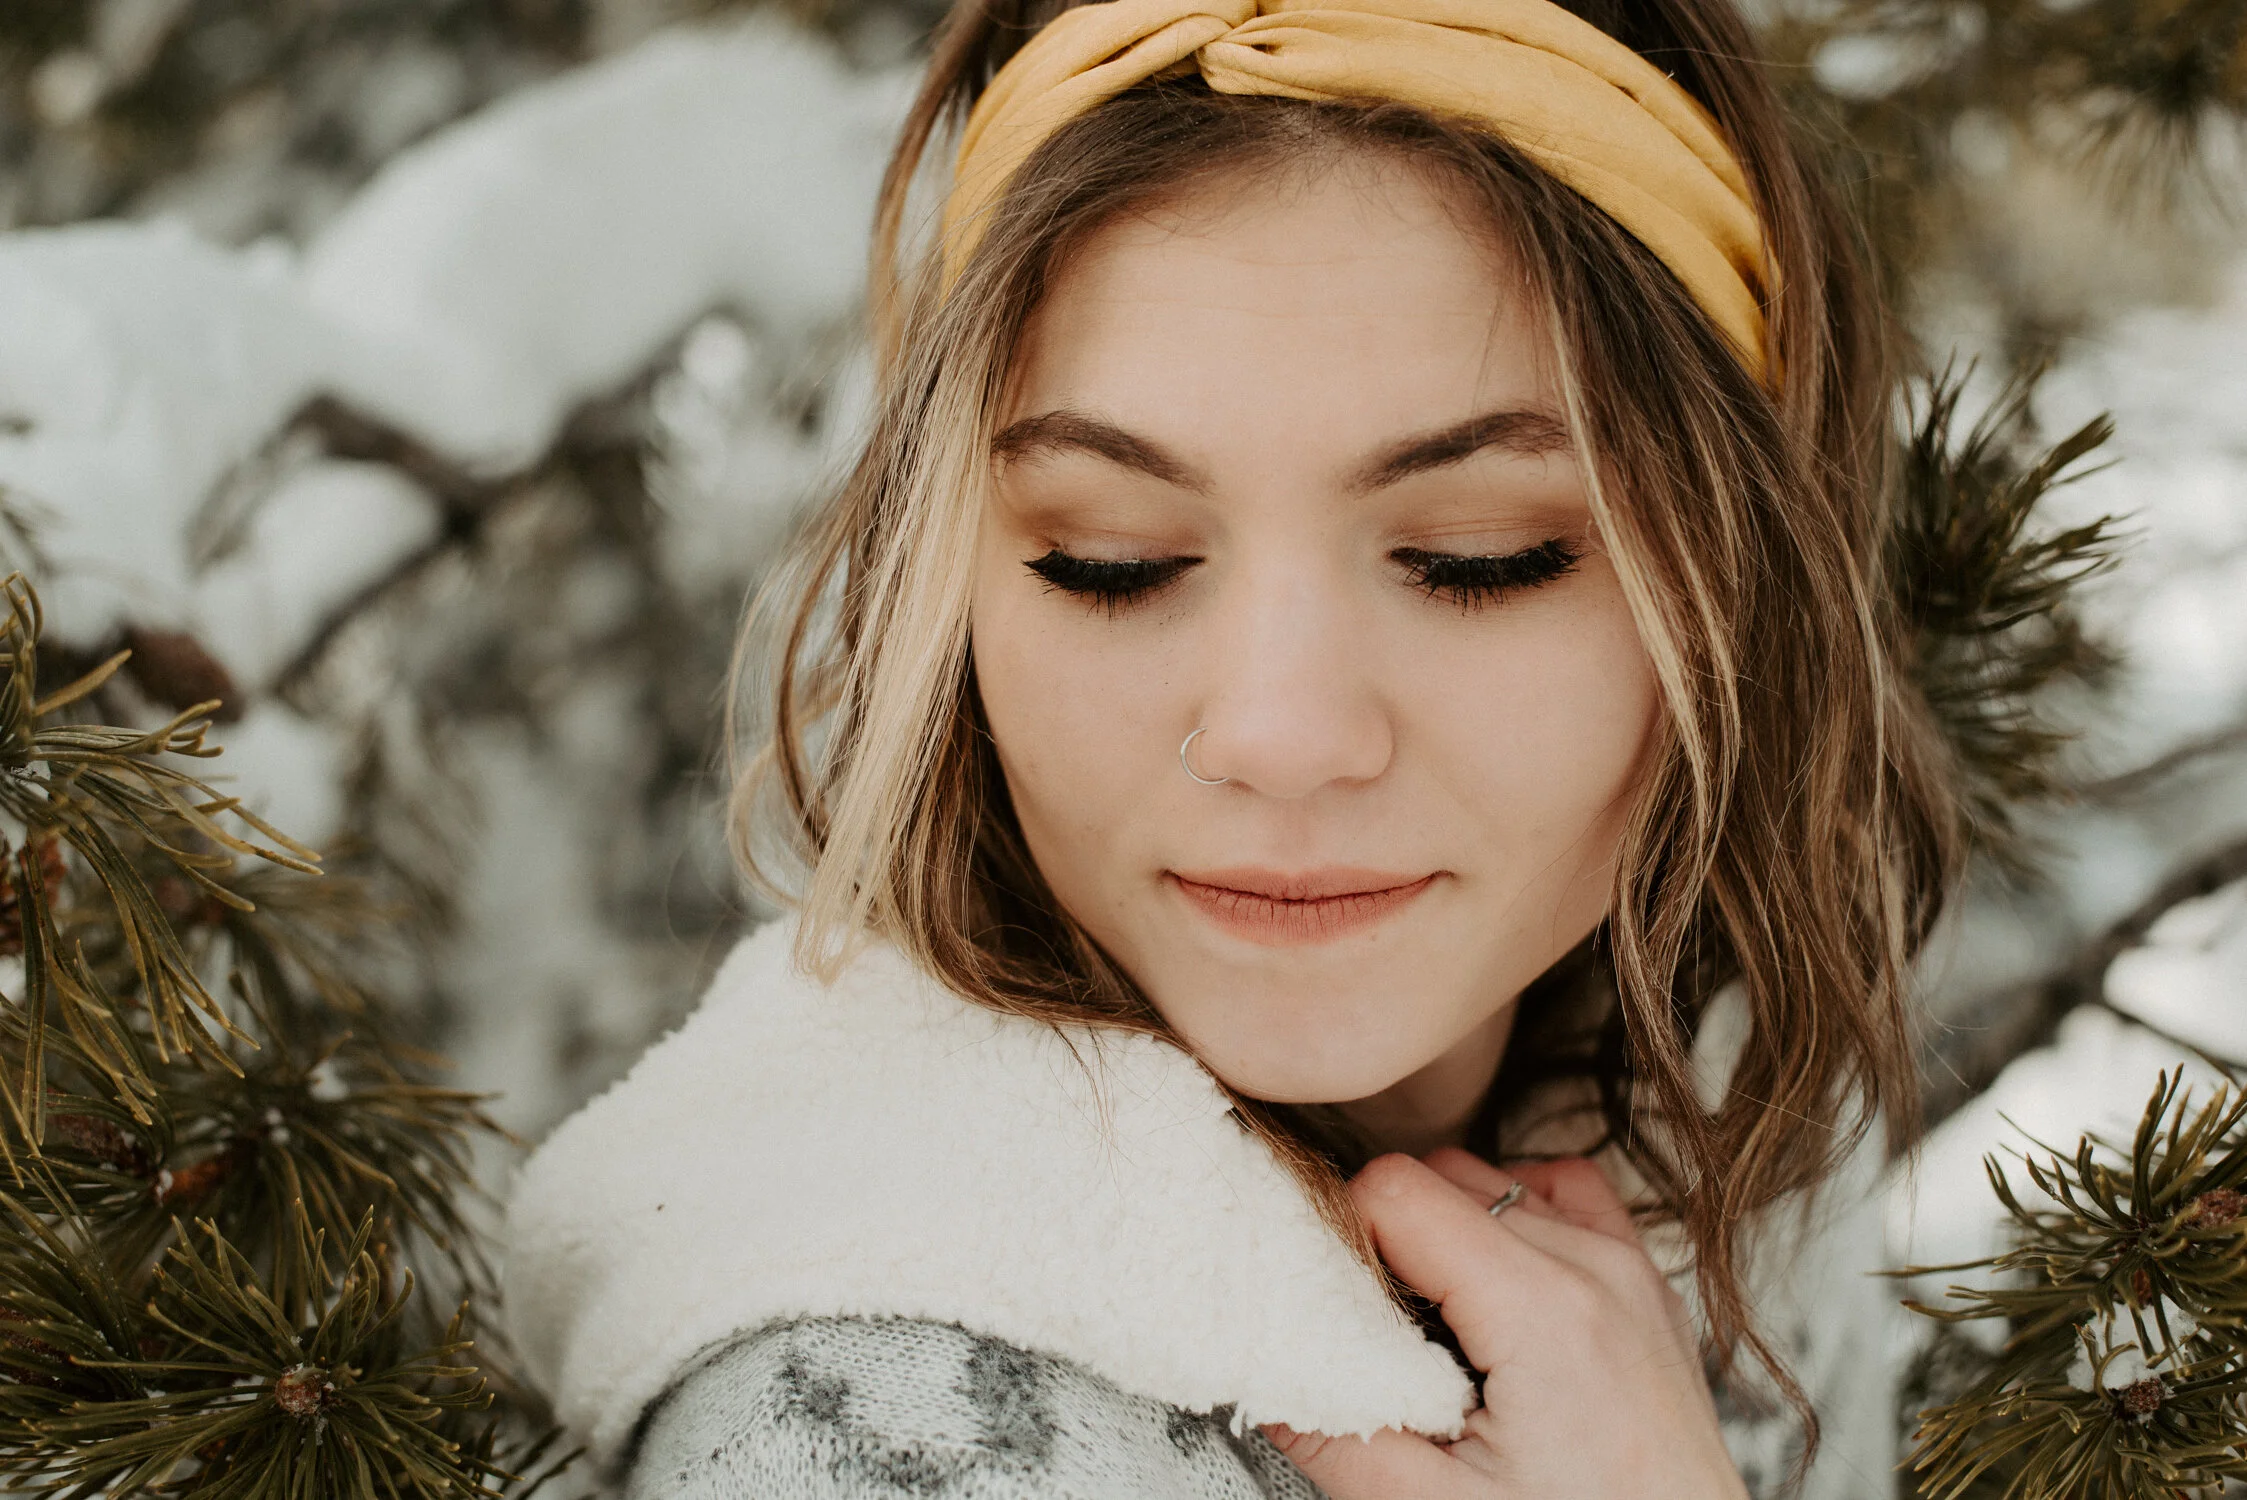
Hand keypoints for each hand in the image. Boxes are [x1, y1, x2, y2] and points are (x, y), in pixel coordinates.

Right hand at [1261, 1149, 1749, 1499]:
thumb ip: (1333, 1432)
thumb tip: (1263, 1370)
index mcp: (1542, 1311)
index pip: (1395, 1189)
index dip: (1342, 1235)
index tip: (1335, 1299)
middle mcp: (1594, 1268)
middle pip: (1439, 1175)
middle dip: (1387, 1239)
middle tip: (1381, 1335)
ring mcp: (1628, 1267)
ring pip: (1495, 1176)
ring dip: (1448, 1229)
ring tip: (1441, 1325)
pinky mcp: (1645, 1282)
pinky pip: (1566, 1192)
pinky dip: (1517, 1216)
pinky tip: (1496, 1288)